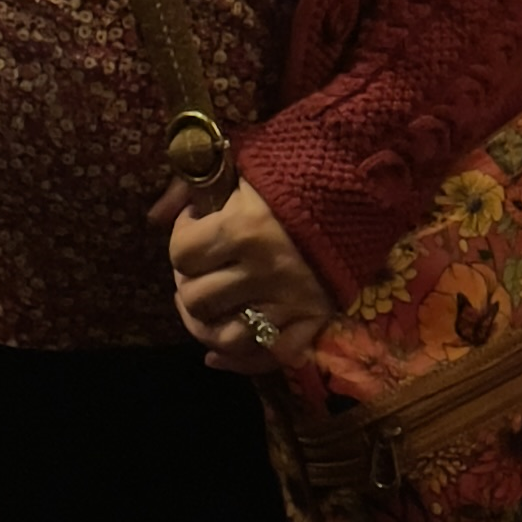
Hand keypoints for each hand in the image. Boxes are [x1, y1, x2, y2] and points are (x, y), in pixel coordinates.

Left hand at [148, 170, 337, 373]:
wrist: (367, 177)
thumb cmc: (300, 163)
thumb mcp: (242, 160)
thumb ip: (190, 186)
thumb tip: (154, 218)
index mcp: (244, 228)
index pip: (182, 254)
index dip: (181, 239)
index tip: (195, 224)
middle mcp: (265, 271)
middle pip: (197, 299)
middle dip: (189, 282)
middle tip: (200, 266)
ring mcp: (291, 300)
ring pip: (226, 337)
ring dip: (206, 326)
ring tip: (208, 306)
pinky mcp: (316, 318)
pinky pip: (269, 357)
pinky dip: (239, 360)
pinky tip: (219, 353)